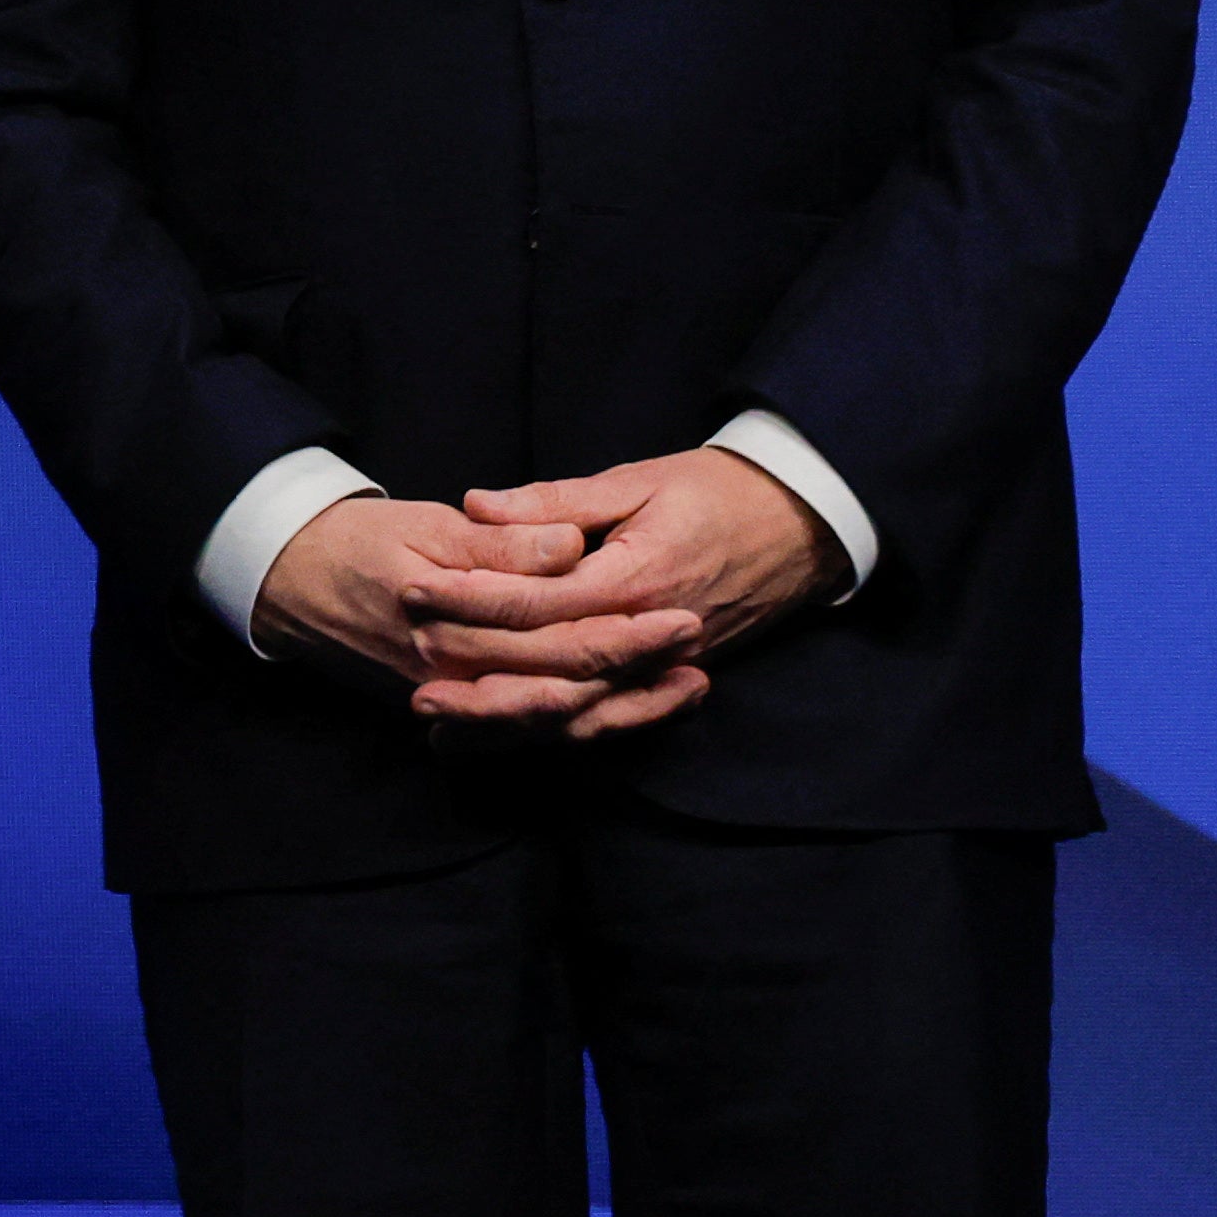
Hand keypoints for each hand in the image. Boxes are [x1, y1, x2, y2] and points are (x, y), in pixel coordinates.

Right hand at [254, 495, 693, 733]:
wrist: (290, 582)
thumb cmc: (359, 543)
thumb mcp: (426, 525)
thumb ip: (500, 543)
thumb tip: (569, 548)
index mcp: (453, 626)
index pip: (558, 639)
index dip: (626, 631)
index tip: (682, 612)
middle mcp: (457, 676)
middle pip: (568, 688)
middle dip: (641, 673)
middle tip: (701, 648)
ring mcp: (456, 701)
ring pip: (555, 722)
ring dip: (627, 710)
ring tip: (689, 688)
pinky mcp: (457, 708)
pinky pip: (529, 731)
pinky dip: (584, 722)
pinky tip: (627, 709)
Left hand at [398, 448, 839, 740]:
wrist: (802, 525)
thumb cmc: (716, 492)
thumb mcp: (635, 481)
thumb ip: (555, 501)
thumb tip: (477, 505)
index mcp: (636, 580)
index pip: (539, 601)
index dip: (472, 600)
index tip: (414, 593)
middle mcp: (649, 635)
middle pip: (552, 671)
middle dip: (479, 674)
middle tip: (414, 674)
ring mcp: (662, 665)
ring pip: (578, 709)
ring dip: (509, 719)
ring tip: (442, 723)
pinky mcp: (667, 677)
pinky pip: (608, 717)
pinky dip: (555, 730)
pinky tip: (504, 736)